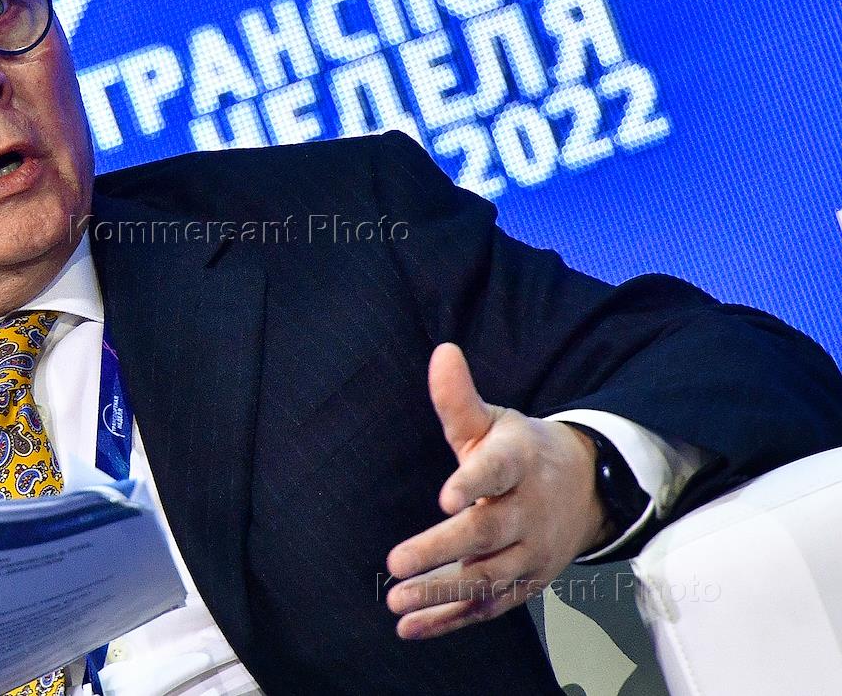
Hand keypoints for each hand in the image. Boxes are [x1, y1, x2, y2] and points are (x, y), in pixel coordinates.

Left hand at [385, 343, 611, 638]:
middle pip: (487, 534)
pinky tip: (409, 627)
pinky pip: (488, 607)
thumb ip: (459, 398)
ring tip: (397, 600)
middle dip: (443, 551)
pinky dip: (450, 621)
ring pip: (488, 578)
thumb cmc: (521, 451)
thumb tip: (441, 353)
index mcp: (520, 462)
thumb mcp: (493, 421)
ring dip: (441, 593)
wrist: (585, 489)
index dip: (473, 482)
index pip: (498, 471)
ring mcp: (530, 552)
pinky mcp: (525, 584)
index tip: (445, 496)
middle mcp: (529, 510)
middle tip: (396, 562)